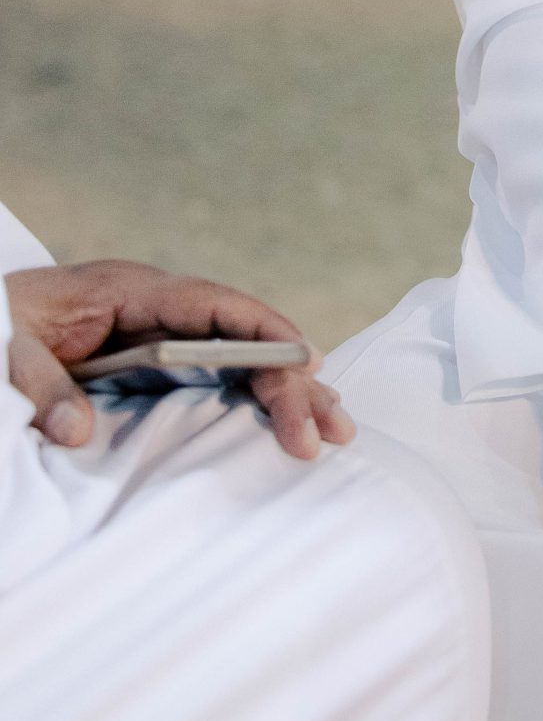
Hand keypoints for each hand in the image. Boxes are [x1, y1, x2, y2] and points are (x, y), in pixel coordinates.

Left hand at [5, 260, 355, 462]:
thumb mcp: (7, 351)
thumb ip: (42, 388)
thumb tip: (78, 431)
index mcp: (129, 289)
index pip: (213, 305)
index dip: (263, 331)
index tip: (302, 364)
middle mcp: (157, 307)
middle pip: (240, 335)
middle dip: (290, 378)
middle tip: (331, 427)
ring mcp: (158, 332)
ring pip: (237, 355)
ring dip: (285, 389)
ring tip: (332, 427)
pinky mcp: (151, 360)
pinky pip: (216, 373)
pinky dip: (254, 395)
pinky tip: (285, 419)